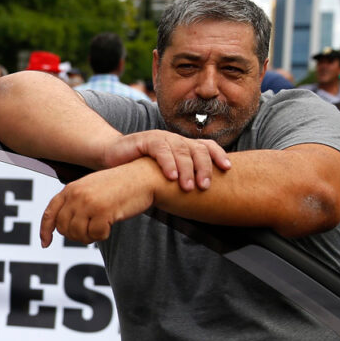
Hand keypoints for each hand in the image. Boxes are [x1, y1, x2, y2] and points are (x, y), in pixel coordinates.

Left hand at [40, 163, 158, 245]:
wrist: (143, 177)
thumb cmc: (120, 186)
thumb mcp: (91, 188)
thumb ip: (75, 203)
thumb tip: (63, 229)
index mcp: (71, 188)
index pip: (50, 212)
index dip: (45, 230)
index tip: (45, 243)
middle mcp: (77, 195)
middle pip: (63, 228)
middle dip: (75, 235)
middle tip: (91, 232)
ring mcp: (89, 203)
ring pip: (77, 234)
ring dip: (89, 237)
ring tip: (101, 227)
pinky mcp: (103, 211)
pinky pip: (96, 235)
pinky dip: (103, 235)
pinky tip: (110, 225)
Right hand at [104, 130, 230, 190]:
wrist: (112, 157)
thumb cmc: (139, 170)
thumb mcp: (163, 174)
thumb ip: (179, 181)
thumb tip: (202, 202)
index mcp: (182, 146)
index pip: (206, 146)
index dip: (218, 156)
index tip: (227, 169)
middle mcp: (174, 140)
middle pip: (197, 149)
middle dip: (203, 168)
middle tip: (204, 187)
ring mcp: (161, 138)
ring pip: (180, 150)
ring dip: (187, 169)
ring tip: (188, 187)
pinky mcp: (145, 140)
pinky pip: (160, 149)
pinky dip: (167, 162)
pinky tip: (171, 177)